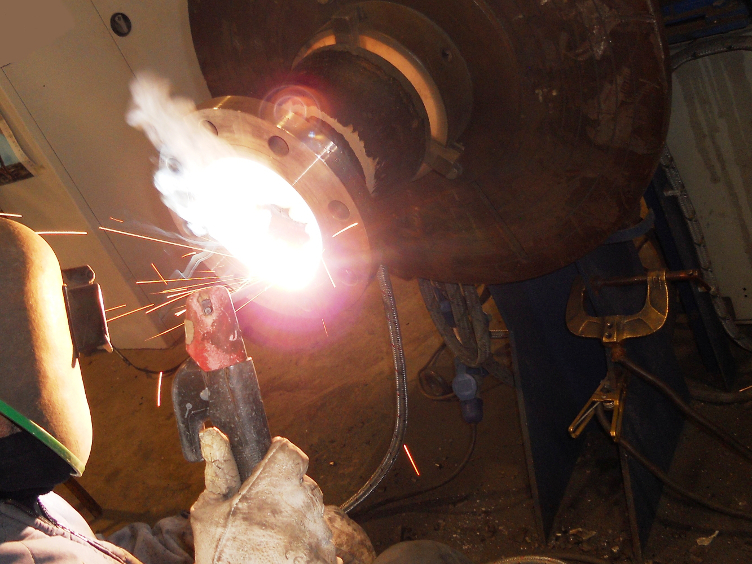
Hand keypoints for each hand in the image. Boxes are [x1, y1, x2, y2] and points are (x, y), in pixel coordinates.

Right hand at [191, 428, 338, 563]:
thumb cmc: (223, 556)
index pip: (290, 452)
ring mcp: (318, 528)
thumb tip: (213, 434)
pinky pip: (320, 538)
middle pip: (302, 483)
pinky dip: (306, 545)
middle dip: (286, 494)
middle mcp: (302, 501)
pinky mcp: (327, 553)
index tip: (267, 471)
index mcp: (274, 483)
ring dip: (296, 521)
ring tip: (270, 542)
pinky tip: (283, 556)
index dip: (277, 459)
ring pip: (312, 511)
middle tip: (262, 517)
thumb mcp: (210, 512)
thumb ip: (219, 469)